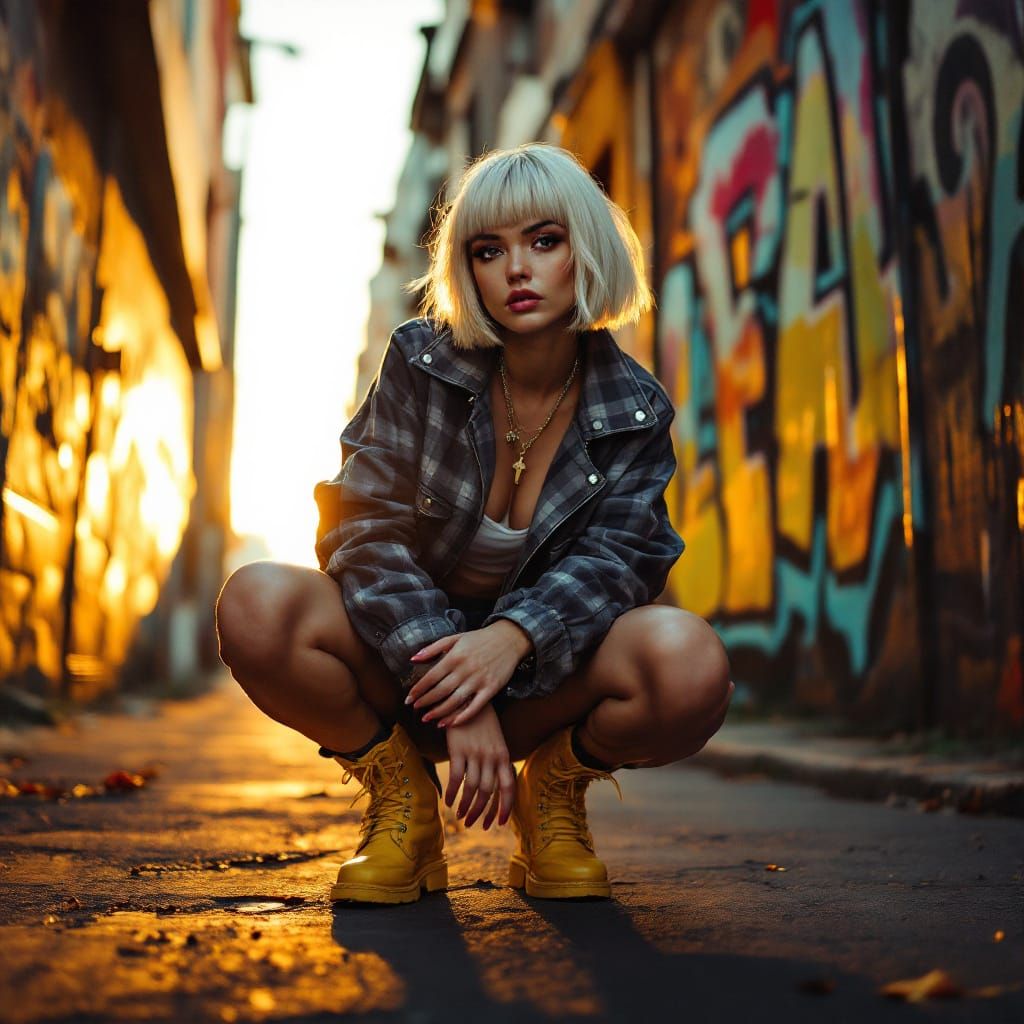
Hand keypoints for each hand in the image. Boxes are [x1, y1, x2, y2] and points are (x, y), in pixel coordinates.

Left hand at [405, 621, 531, 726]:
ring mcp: (479, 680)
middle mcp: (466, 669)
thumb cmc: (480, 639)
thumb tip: (413, 659)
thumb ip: (433, 648)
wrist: (509, 639)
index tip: (409, 698)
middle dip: (425, 702)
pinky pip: (475, 707)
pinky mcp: (491, 689)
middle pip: (441, 691)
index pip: (431, 676)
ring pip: (455, 701)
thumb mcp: (455, 638)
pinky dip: (462, 717)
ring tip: (427, 719)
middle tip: (416, 709)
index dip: (419, 689)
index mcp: (455, 656)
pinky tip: (451, 723)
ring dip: (439, 712)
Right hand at [444, 705, 515, 828]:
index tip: (499, 823)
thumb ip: (498, 763)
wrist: (468, 700)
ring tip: (460, 815)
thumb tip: (498, 788)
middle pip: (489, 792)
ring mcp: (475, 754)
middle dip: (480, 812)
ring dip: (466, 806)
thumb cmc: (483, 724)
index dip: (505, 808)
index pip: (509, 787)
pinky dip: (452, 793)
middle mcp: (491, 757)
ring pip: (472, 788)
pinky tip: (447, 801)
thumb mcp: (496, 742)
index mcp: (504, 756)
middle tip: (473, 824)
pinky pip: (455, 778)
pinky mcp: (458, 750)